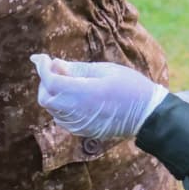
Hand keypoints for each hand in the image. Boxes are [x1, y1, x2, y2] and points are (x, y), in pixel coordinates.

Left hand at [31, 53, 166, 142]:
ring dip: (53, 94)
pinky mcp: (82, 131)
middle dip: (45, 82)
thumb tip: (54, 63)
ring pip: (52, 109)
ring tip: (68, 81)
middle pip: (45, 98)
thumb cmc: (130, 86)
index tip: (41, 58)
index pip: (50, 82)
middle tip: (57, 69)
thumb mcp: (105, 70)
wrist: (147, 115)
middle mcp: (77, 111)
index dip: (42, 68)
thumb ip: (77, 68)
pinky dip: (61, 105)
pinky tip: (74, 96)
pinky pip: (62, 118)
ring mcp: (79, 124)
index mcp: (84, 93)